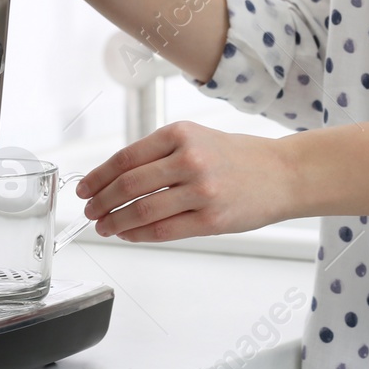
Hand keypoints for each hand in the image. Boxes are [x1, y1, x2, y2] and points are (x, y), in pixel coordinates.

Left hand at [75, 121, 296, 241]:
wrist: (284, 173)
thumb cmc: (239, 157)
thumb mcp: (198, 138)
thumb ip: (161, 154)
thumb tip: (118, 179)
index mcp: (181, 133)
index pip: (126, 158)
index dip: (99, 176)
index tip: (85, 188)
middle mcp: (189, 159)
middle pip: (129, 185)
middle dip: (102, 202)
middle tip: (90, 211)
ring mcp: (201, 190)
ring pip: (142, 210)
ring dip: (116, 222)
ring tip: (105, 227)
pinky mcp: (211, 219)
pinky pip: (163, 230)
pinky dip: (139, 235)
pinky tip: (129, 235)